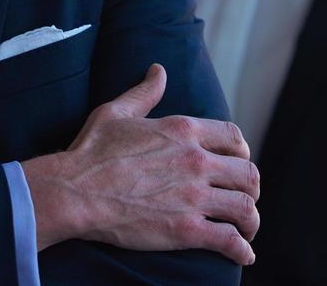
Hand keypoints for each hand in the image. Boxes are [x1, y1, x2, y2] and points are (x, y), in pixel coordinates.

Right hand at [20, 63, 259, 264]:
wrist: (75, 191)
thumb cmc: (91, 151)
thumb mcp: (116, 112)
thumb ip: (144, 92)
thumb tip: (158, 70)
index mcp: (183, 130)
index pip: (235, 137)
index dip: (242, 152)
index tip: (237, 163)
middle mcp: (195, 161)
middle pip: (248, 174)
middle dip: (251, 188)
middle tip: (243, 198)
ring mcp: (193, 196)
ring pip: (246, 208)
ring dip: (250, 221)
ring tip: (245, 230)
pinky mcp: (187, 230)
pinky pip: (230, 241)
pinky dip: (242, 251)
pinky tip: (243, 255)